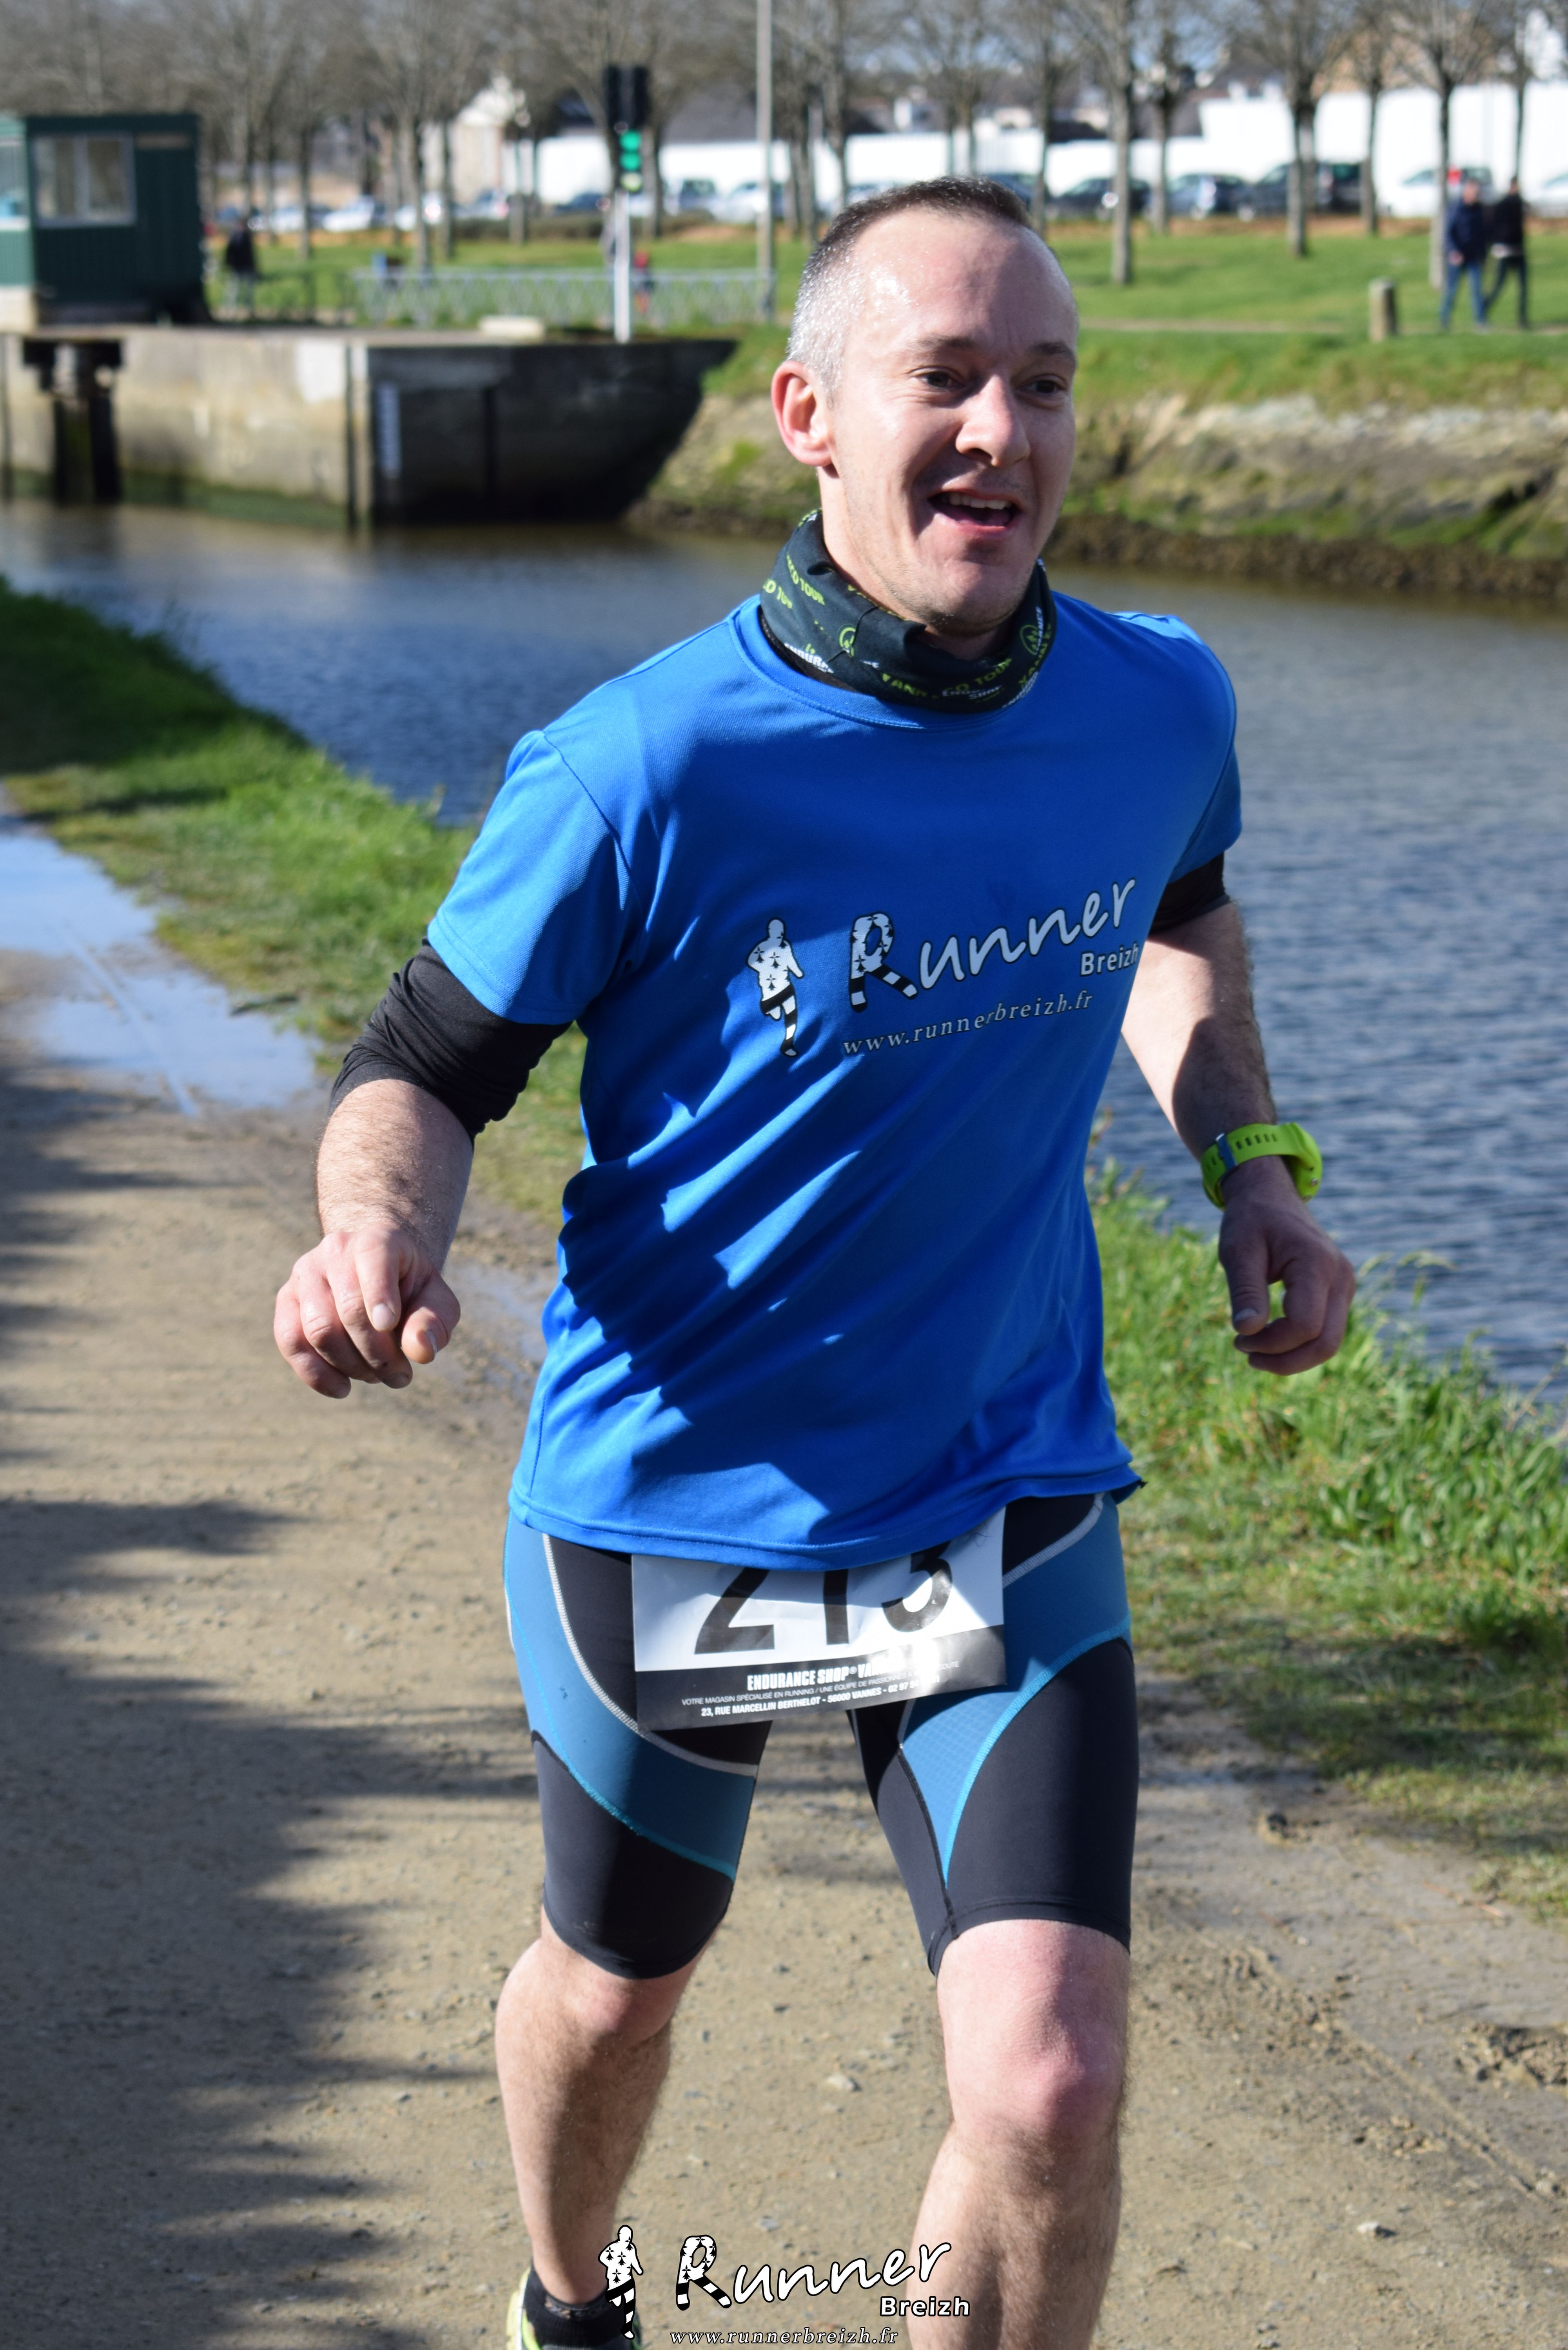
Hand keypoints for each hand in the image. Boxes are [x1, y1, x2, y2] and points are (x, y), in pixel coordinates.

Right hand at [274, 1223, 460, 1399]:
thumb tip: (420, 1351)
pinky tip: (343, 1388)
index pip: (374, 1258)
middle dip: (377, 1354)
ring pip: (318, 1329)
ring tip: (376, 1376)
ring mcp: (305, 1274)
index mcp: (378, 1240)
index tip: (389, 1326)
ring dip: (351, 1366)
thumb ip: (434, 1322)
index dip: (380, 1295)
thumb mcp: (437, 1301)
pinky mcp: (287, 1300)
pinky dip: (315, 1373)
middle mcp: (336, 1250)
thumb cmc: (411, 1290)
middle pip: (348, 1310)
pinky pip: (290, 1341)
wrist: (378, 1275)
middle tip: (400, 1375)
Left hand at [1216, 1156, 1354, 1375]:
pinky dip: (1298, 1344)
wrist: (1270, 1197)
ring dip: (1292, 1356)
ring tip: (1252, 1346)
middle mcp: (1340, 1277)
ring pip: (1329, 1343)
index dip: (1272, 1343)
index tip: (1238, 1338)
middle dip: (1285, 1361)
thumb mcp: (1238, 1251)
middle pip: (1326, 1343)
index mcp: (1317, 1263)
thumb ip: (1245, 1290)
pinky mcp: (1339, 1292)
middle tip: (1245, 1352)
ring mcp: (1344, 1285)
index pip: (1305, 1325)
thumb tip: (1247, 1332)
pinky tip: (1268, 1337)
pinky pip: (1326, 1331)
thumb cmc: (1250, 1220)